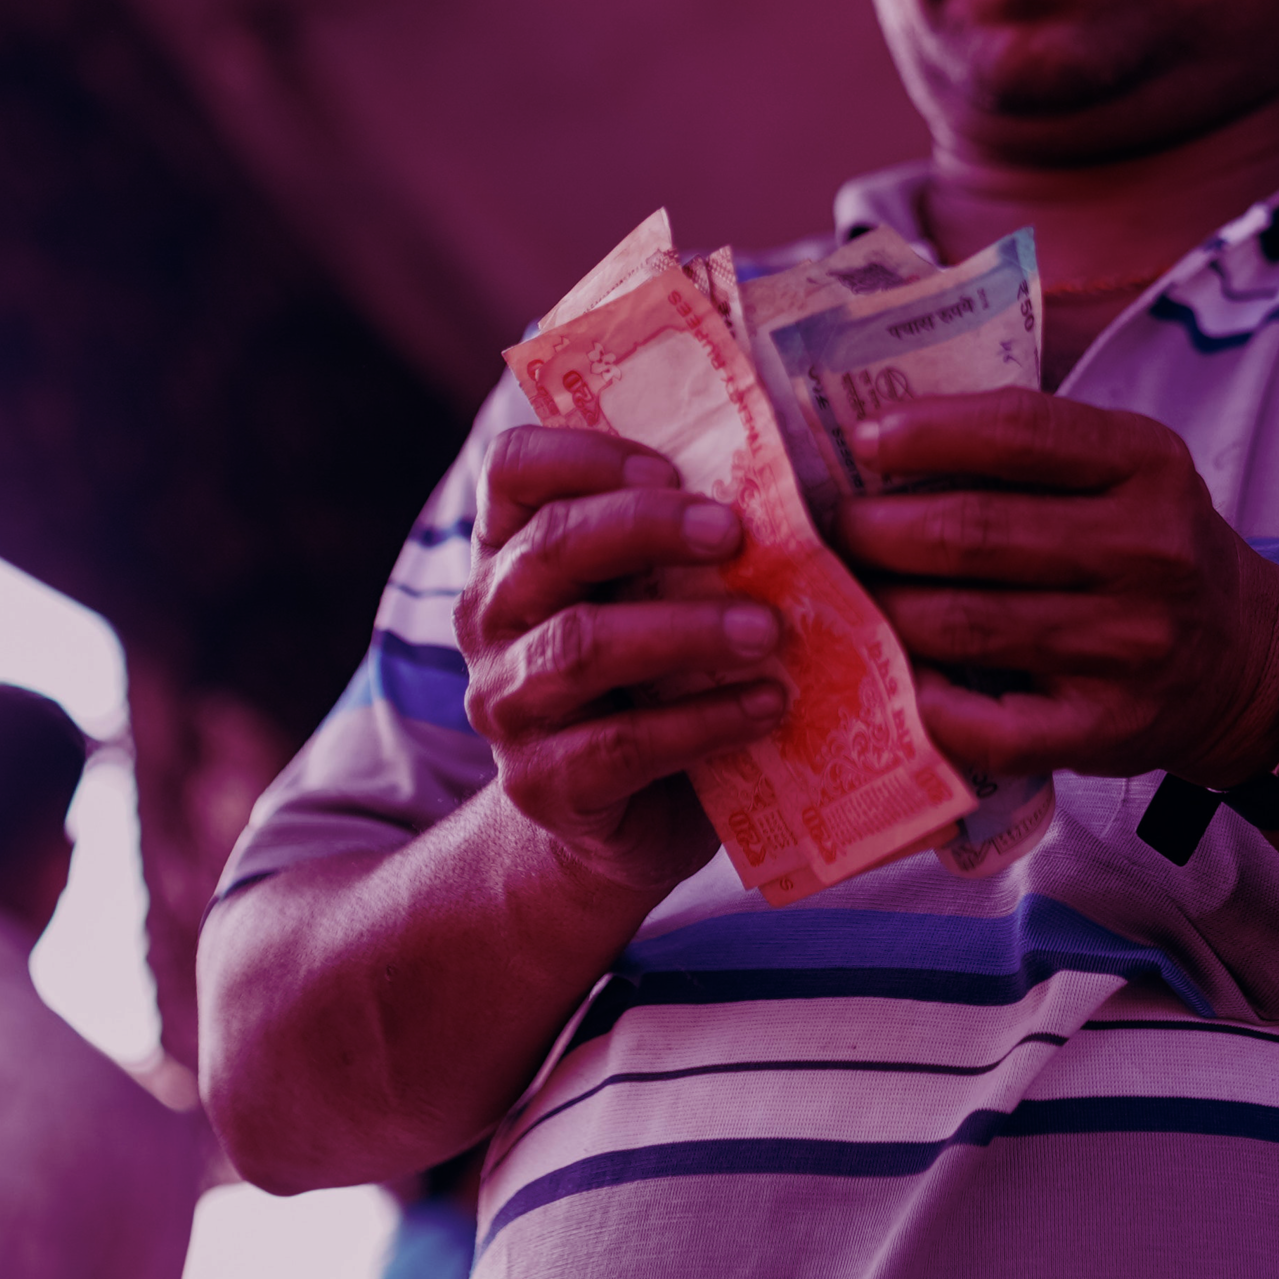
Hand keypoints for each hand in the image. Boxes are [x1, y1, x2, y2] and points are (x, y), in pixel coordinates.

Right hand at [456, 426, 785, 890]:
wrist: (625, 825)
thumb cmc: (656, 685)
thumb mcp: (656, 602)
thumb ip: (683, 546)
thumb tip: (786, 478)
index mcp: (512, 552)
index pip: (513, 469)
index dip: (585, 453)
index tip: (673, 468)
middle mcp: (492, 619)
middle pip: (551, 547)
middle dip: (647, 528)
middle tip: (736, 533)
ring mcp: (507, 705)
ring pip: (581, 646)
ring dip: (685, 630)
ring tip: (767, 629)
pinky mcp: (543, 784)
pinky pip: (622, 745)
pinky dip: (704, 721)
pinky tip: (767, 705)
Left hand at [832, 390, 1278, 784]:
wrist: (1249, 663)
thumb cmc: (1152, 550)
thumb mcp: (1129, 472)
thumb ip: (1036, 449)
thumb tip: (883, 433)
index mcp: (1148, 467)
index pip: (1021, 432)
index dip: (927, 432)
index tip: (863, 440)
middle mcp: (1147, 553)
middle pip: (971, 534)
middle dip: (878, 531)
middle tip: (837, 531)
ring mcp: (1129, 648)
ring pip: (962, 624)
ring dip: (885, 609)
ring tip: (852, 595)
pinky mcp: (1105, 729)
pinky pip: (986, 723)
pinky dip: (925, 701)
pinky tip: (897, 678)